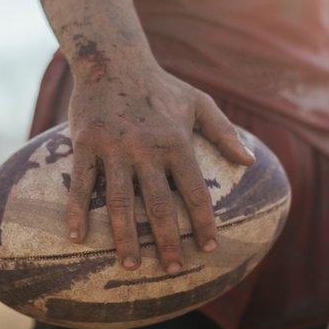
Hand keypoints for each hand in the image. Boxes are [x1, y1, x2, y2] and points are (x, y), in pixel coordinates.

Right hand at [65, 63, 254, 272]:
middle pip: (157, 205)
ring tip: (131, 267)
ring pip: (119, 202)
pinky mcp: (86, 144)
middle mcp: (146, 149)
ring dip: (125, 238)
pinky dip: (77, 212)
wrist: (112, 58)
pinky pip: (81, 184)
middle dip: (167, 242)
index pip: (194, 191)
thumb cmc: (160, 84)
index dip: (204, 223)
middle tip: (172, 271)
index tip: (211, 249)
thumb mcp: (199, 102)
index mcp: (176, 142)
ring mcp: (114, 148)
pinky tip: (78, 238)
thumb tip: (251, 162)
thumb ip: (225, 132)